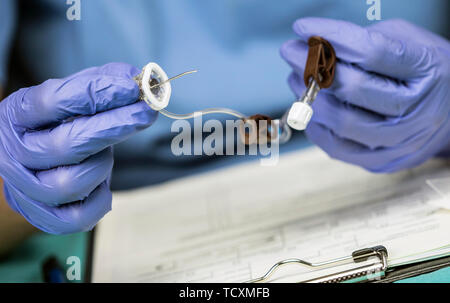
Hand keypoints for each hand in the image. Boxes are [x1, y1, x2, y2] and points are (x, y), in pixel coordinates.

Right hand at [0, 63, 156, 233]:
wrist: (36, 165)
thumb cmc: (60, 124)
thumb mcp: (74, 97)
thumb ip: (103, 83)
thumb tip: (145, 80)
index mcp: (16, 116)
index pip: (52, 101)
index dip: (96, 93)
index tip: (132, 88)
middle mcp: (12, 154)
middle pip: (66, 144)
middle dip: (113, 127)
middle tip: (145, 113)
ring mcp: (25, 190)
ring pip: (72, 182)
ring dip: (102, 164)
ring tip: (107, 153)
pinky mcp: (43, 217)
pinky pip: (79, 218)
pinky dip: (100, 200)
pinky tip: (102, 183)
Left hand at [281, 18, 449, 171]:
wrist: (448, 115)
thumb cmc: (419, 72)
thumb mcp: (406, 42)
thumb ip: (364, 41)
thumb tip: (314, 46)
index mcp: (426, 69)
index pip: (372, 51)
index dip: (331, 37)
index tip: (302, 27)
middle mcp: (416, 109)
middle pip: (352, 88)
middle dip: (311, 66)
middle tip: (291, 52)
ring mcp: (400, 140)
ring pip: (342, 122)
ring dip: (309, 98)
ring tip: (296, 79)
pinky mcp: (382, 161)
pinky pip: (337, 148)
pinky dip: (316, 126)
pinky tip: (309, 108)